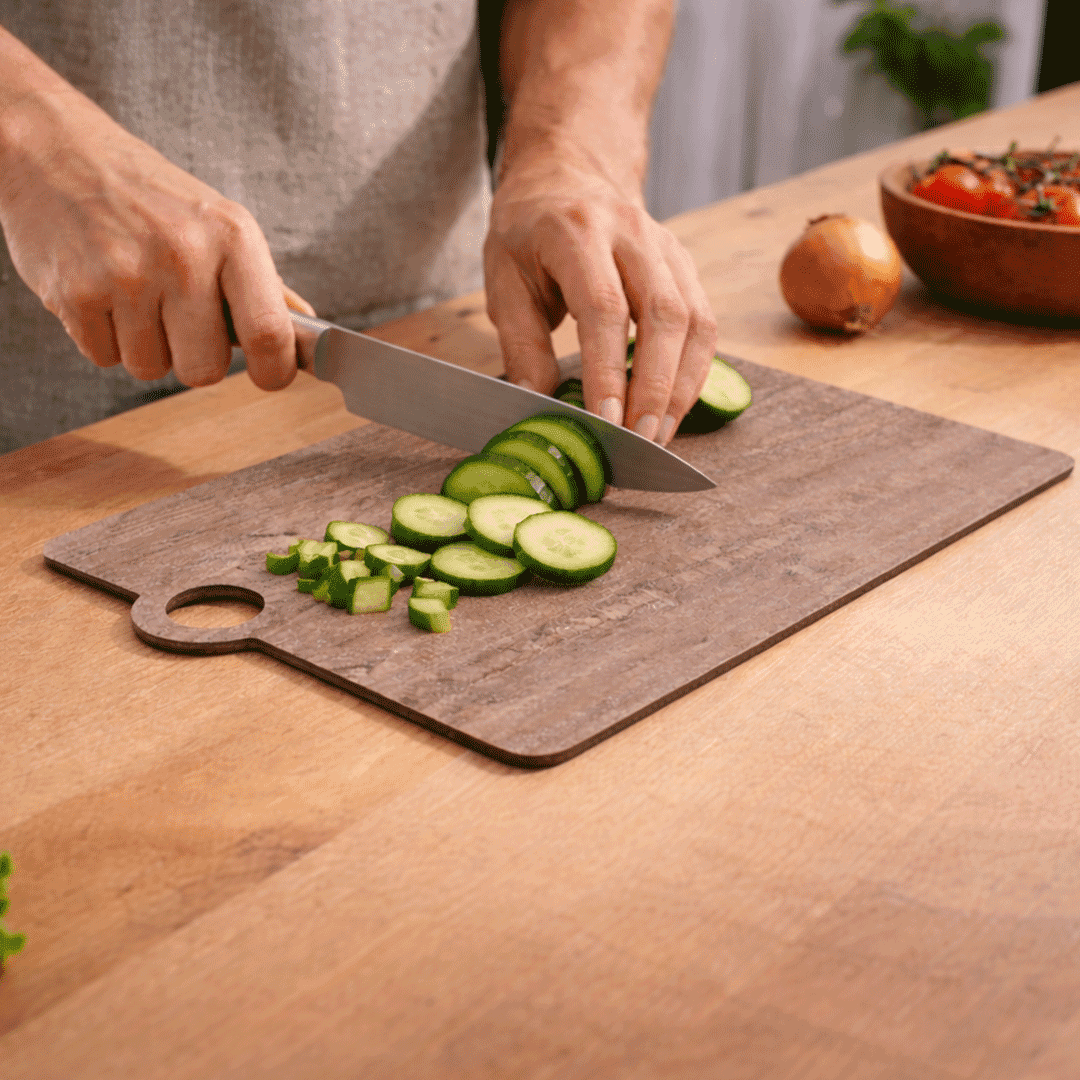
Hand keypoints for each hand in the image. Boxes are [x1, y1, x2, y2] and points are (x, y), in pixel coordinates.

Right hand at [0, 84, 296, 389]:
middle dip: (194, 357)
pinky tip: (101, 293)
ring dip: (144, 347)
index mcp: (232, 237)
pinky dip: (103, 338)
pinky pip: (104, 358)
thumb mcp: (219, 223)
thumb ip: (265, 284)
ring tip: (133, 296)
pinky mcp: (76, 293)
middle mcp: (184, 255)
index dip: (275, 371)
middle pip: (206, 370)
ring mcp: (126, 275)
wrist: (56, 150)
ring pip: (151, 369)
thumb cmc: (149, 196)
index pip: (270, 333)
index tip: (270, 375)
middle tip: (178, 318)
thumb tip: (308, 328)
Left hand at [484, 148, 716, 444]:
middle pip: (664, 314)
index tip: (607, 420)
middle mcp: (631, 232)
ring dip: (683, 385)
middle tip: (641, 439)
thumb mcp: (503, 280)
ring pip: (696, 320)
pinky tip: (674, 407)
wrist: (565, 175)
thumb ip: (520, 343)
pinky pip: (704, 322)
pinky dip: (694, 371)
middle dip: (656, 385)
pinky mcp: (685, 266)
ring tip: (660, 434)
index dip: (609, 369)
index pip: (604, 307)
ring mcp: (666, 247)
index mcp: (577, 231)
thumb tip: (538, 404)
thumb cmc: (528, 235)